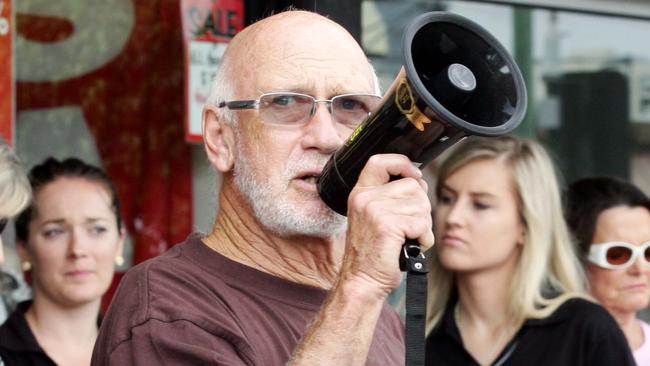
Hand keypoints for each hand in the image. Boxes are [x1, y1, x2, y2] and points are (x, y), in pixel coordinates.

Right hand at [340, 154, 433, 296]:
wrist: (362, 281)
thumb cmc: (373, 254)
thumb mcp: (375, 218)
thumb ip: (390, 197)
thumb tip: (419, 181)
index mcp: (360, 193)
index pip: (379, 161)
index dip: (402, 163)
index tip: (414, 175)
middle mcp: (365, 198)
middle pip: (413, 186)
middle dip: (420, 208)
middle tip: (408, 228)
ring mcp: (374, 210)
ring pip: (421, 205)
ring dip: (423, 225)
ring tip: (407, 239)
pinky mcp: (387, 225)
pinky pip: (422, 224)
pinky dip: (424, 238)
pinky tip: (410, 247)